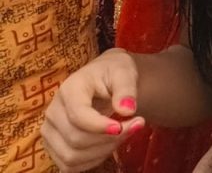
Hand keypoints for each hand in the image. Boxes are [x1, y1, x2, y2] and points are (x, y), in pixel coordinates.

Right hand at [38, 49, 143, 168]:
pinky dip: (93, 160)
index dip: (101, 127)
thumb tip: (128, 110)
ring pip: (72, 157)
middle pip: (76, 139)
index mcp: (69, 90)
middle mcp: (52, 112)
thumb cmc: (113, 73)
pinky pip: (69, 166)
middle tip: (136, 125)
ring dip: (103, 151)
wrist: (103, 79)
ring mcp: (50, 132)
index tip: (126, 125)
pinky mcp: (53, 147)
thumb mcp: (124, 71)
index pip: (78, 116)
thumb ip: (126, 89)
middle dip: (110, 139)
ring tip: (124, 134)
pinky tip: (109, 145)